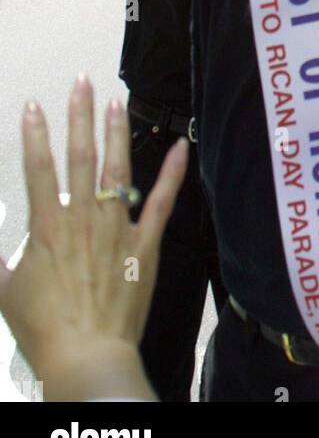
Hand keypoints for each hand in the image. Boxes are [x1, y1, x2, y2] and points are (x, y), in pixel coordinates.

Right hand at [0, 77, 185, 394]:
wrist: (86, 355)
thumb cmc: (43, 328)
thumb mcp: (6, 292)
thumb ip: (2, 262)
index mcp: (47, 227)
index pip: (38, 169)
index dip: (35, 134)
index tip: (33, 105)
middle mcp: (83, 218)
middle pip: (80, 156)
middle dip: (80, 115)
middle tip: (83, 83)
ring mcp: (116, 228)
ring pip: (117, 169)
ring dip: (116, 132)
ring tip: (116, 100)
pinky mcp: (144, 244)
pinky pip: (161, 201)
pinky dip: (173, 172)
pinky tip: (181, 145)